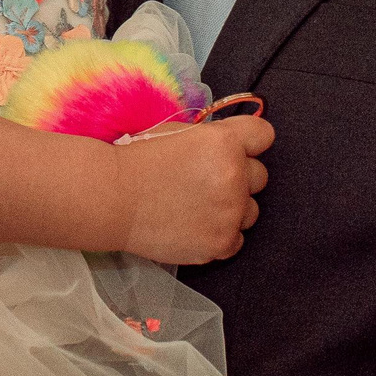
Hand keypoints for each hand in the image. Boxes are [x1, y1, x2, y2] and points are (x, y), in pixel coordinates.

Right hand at [111, 114, 273, 265]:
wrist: (111, 198)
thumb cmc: (139, 160)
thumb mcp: (179, 132)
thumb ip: (214, 138)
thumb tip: (234, 144)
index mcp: (225, 142)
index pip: (263, 135)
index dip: (248, 141)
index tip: (233, 149)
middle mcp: (235, 176)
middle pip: (259, 175)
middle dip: (238, 176)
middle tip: (204, 181)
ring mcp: (230, 213)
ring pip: (251, 210)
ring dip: (231, 208)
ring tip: (197, 207)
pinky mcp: (222, 243)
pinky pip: (237, 239)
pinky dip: (220, 235)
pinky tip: (194, 226)